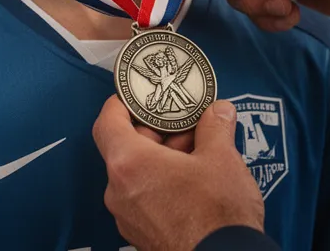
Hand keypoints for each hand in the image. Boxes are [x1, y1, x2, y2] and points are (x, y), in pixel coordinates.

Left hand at [93, 96, 263, 250]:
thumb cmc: (216, 215)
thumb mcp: (221, 158)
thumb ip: (215, 127)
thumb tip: (218, 111)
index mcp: (129, 164)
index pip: (107, 122)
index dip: (121, 103)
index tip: (138, 95)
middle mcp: (119, 191)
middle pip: (126, 147)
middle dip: (157, 132)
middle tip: (187, 127)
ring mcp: (128, 217)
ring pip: (137, 174)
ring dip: (162, 159)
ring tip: (197, 155)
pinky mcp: (141, 235)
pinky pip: (143, 198)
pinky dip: (161, 184)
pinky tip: (193, 184)